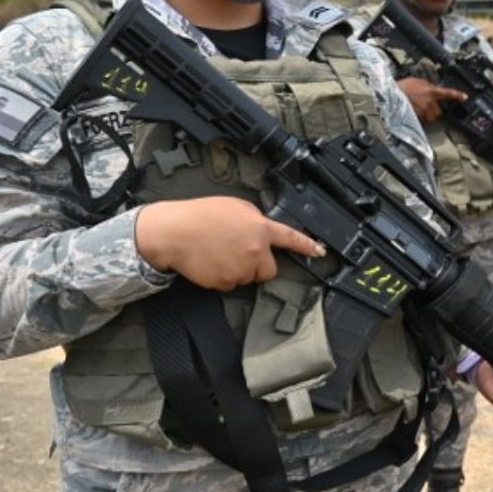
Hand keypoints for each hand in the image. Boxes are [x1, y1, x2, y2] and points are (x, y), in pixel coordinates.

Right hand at [136, 196, 323, 290]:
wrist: (173, 232)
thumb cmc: (199, 215)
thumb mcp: (234, 206)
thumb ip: (254, 219)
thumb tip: (260, 230)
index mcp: (260, 228)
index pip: (290, 238)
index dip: (307, 246)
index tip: (319, 252)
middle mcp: (255, 250)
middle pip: (268, 269)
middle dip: (257, 265)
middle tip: (236, 253)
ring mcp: (241, 268)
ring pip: (246, 278)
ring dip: (236, 270)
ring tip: (217, 253)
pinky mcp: (226, 282)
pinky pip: (229, 285)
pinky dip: (221, 278)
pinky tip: (209, 262)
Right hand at [399, 76, 466, 122]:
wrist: (389, 95)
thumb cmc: (402, 87)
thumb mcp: (416, 81)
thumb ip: (428, 85)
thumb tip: (433, 88)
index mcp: (431, 91)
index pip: (447, 93)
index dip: (457, 95)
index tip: (465, 97)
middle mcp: (430, 103)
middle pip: (439, 112)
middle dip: (434, 111)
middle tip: (426, 106)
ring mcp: (424, 112)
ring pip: (431, 118)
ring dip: (428, 116)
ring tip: (418, 110)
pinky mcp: (418, 119)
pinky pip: (423, 121)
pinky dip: (420, 119)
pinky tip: (413, 113)